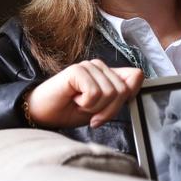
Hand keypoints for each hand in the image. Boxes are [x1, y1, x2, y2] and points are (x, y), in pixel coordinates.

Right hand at [26, 59, 143, 128]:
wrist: (43, 114)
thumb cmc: (70, 111)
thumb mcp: (101, 109)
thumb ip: (119, 96)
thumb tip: (137, 82)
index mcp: (108, 73)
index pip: (136, 76)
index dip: (130, 95)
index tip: (110, 108)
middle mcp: (100, 66)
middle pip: (123, 90)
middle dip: (109, 110)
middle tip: (90, 113)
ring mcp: (88, 66)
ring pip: (110, 92)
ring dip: (95, 108)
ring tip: (79, 104)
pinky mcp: (77, 70)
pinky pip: (94, 92)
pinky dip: (85, 104)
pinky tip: (73, 99)